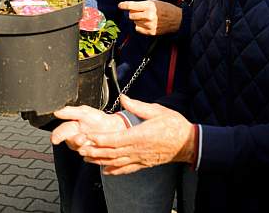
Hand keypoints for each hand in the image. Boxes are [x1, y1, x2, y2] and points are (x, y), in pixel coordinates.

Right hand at [51, 105, 126, 150]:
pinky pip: (88, 156)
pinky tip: (96, 147)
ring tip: (90, 139)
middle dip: (75, 141)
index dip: (57, 135)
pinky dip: (92, 152)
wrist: (114, 128)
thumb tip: (56, 112)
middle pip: (70, 142)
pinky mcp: (90, 155)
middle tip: (81, 138)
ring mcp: (83, 147)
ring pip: (79, 150)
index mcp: (71, 127)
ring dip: (84, 146)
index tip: (55, 139)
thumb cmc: (98, 119)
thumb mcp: (84, 112)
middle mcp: (75, 138)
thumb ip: (70, 112)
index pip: (60, 132)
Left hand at [77, 95, 194, 174]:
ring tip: (87, 158)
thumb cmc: (174, 125)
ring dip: (100, 161)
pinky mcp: (144, 163)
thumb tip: (123, 98)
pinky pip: (127, 169)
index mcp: (140, 135)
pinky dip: (115, 171)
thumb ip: (138, 106)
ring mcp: (141, 158)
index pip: (116, 139)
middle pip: (112, 152)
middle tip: (80, 149)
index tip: (89, 137)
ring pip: (117, 162)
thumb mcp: (157, 111)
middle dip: (95, 151)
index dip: (101, 139)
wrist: (188, 143)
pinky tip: (105, 171)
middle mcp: (138, 149)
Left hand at [118, 0, 181, 35]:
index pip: (132, 6)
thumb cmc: (165, 9)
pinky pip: (138, 29)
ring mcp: (149, 25)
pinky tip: (146, 23)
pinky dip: (139, 26)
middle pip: (131, 15)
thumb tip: (130, 7)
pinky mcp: (151, 32)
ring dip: (137, 19)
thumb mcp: (154, 2)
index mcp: (149, 6)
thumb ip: (142, 4)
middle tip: (138, 12)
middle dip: (132, 13)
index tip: (120, 5)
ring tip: (145, 17)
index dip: (124, 5)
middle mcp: (148, 16)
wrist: (177, 19)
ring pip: (134, 22)